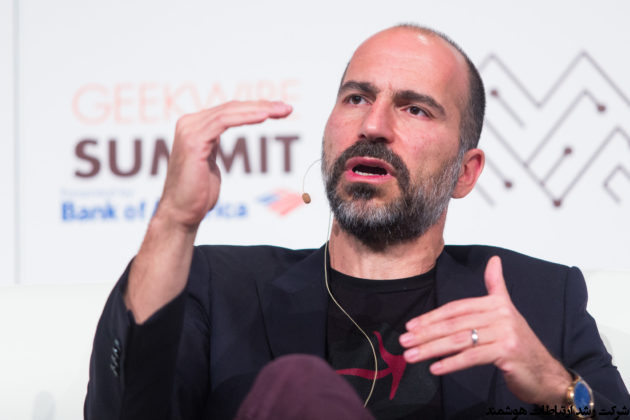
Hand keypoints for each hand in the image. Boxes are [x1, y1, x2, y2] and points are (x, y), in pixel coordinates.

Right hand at [125, 101, 291, 322]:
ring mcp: (189, 130)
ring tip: (282, 111)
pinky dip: (246, 117)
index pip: (229, 111)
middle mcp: (189, 123)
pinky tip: (264, 117)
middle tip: (287, 108)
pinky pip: (224, 122)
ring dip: (259, 109)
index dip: (255, 107)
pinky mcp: (194, 140)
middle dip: (262, 105)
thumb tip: (225, 138)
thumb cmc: (198, 193)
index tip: (279, 110)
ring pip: (230, 112)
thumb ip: (215, 145)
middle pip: (231, 108)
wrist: (182, 213)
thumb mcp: (210, 163)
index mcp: (194, 126)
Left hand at [399, 256, 571, 405]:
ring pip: (459, 340)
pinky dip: (451, 363)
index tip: (410, 327)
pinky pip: (472, 357)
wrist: (544, 372)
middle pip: (454, 324)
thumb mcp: (506, 313)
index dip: (431, 318)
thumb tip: (494, 260)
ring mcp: (505, 333)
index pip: (455, 309)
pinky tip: (435, 368)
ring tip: (412, 356)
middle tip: (404, 343)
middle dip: (425, 334)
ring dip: (431, 349)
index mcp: (496, 303)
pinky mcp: (507, 352)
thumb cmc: (518, 344)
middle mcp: (501, 314)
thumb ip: (496, 287)